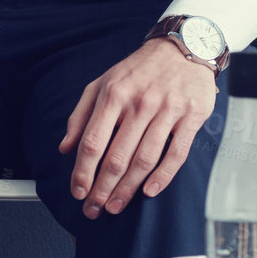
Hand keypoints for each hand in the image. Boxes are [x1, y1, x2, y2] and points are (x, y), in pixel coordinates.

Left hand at [58, 38, 219, 218]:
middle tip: (94, 209)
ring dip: (128, 189)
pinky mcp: (192, 117)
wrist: (183, 47)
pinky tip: (149, 192)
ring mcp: (167, 110)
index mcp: (113, 95)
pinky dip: (163, 176)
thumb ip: (80, 115)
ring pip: (144, 159)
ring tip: (115, 206)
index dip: (83, 172)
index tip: (77, 192)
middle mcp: (139, 103)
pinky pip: (177, 153)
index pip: (93, 141)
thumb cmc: (138, 70)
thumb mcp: (102, 83)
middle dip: (102, 188)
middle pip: (117, 156)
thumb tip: (65, 148)